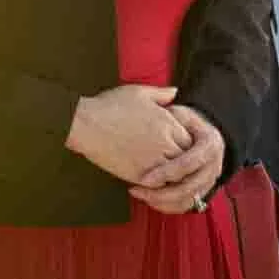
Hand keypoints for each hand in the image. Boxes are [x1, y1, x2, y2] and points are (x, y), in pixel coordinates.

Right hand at [66, 81, 186, 185]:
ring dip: (171, 176)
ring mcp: (152, 161)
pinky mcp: (138, 175)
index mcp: (168, 124)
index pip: (192, 141)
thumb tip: (175, 92)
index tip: (178, 145)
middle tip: (174, 163)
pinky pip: (157, 187)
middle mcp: (165, 144)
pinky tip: (151, 182)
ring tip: (164, 174)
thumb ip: (161, 94)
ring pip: (175, 176)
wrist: (86, 124)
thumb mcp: (139, 92)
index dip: (187, 145)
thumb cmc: (110, 106)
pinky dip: (158, 186)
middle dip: (182, 162)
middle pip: (186, 160)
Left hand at [131, 100, 224, 212]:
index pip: (189, 163)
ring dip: (162, 202)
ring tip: (139, 195)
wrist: (203, 136)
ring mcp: (210, 181)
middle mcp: (214, 166)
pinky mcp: (202, 191)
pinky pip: (186, 206)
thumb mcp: (182, 112)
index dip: (167, 173)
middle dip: (161, 193)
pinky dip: (167, 207)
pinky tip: (149, 201)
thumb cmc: (187, 123)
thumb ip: (173, 112)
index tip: (144, 178)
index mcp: (211, 144)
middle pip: (189, 187)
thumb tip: (166, 103)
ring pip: (187, 201)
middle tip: (137, 190)